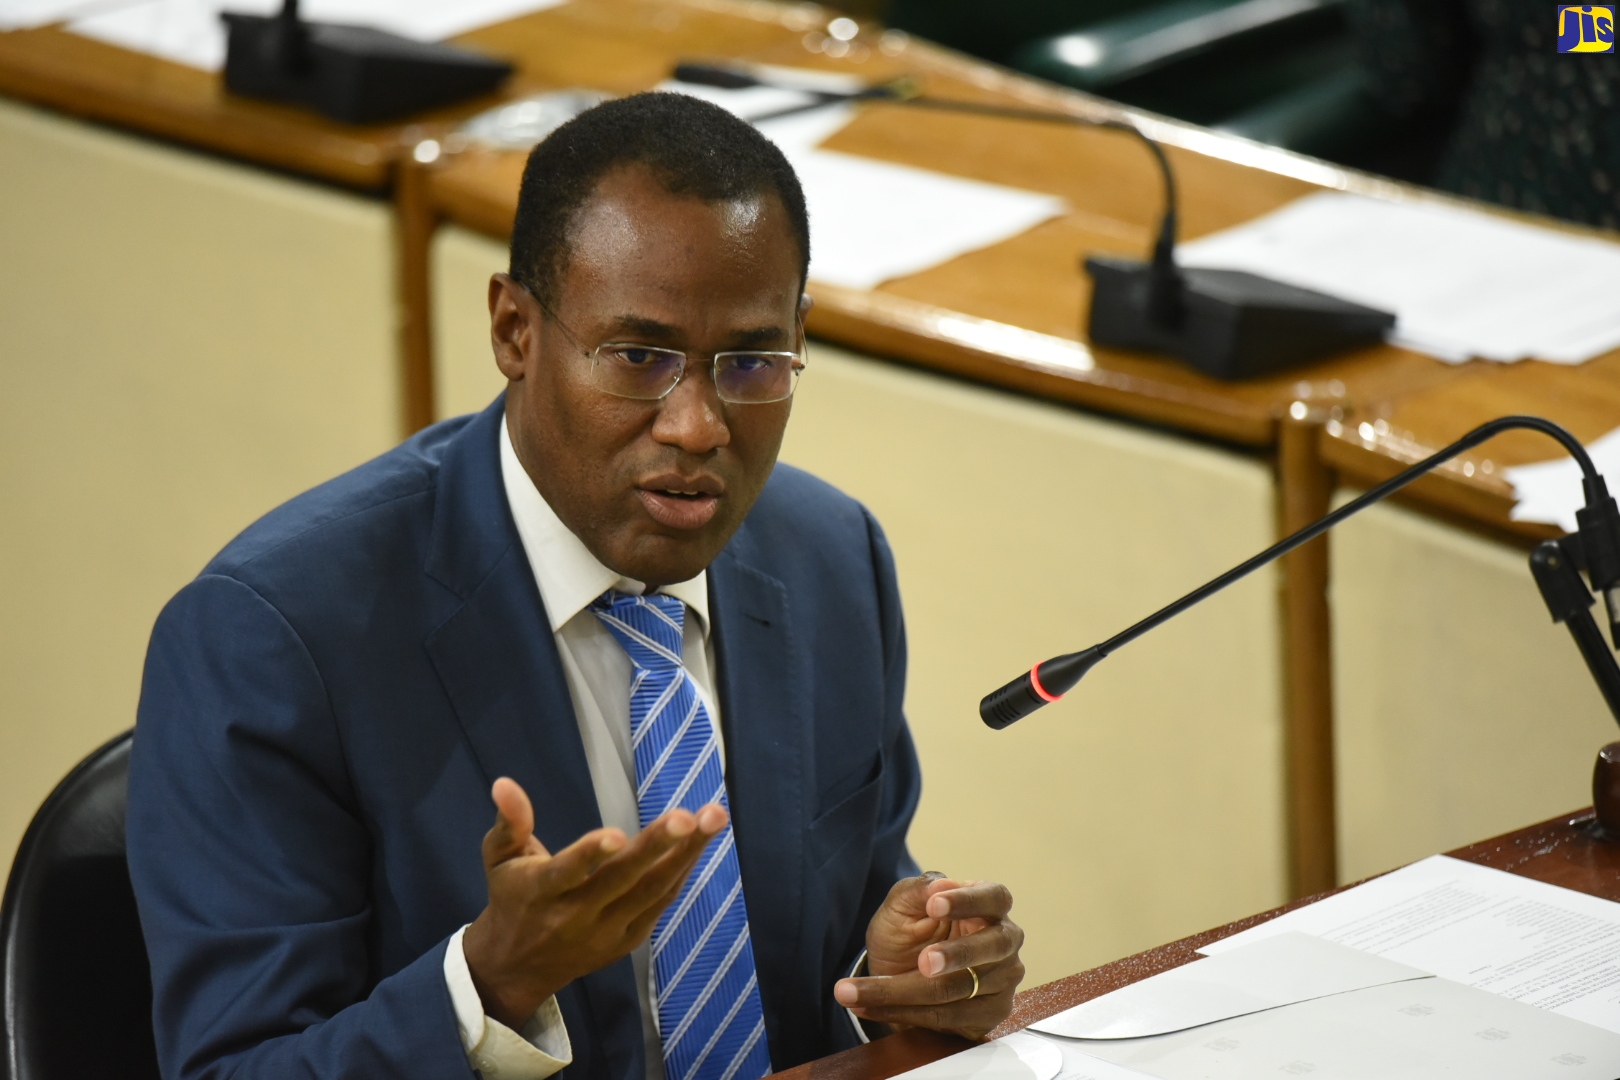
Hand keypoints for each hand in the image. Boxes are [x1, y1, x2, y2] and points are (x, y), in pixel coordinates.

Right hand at [463, 777, 726, 1028]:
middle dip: (658, 846)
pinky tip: (699, 843)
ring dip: (685, 854)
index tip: (618, 834)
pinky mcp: (627, 941)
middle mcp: (575, 916)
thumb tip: (504, 783)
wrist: (517, 967)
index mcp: (540, 892)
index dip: (590, 854)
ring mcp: (605, 933)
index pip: (566, 872)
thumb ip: (509, 821)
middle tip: (690, 816)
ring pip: (651, 892)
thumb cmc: (512, 897)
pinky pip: (660, 904)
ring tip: (712, 818)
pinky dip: (680, 873)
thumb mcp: (498, 858)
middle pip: (621, 880)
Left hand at [833, 873, 1024, 1039]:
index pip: (994, 897)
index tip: (934, 905)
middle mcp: (1005, 943)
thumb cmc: (908, 932)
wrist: (897, 975)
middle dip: (955, 955)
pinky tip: (866, 1006)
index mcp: (990, 906)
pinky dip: (902, 1013)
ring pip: (957, 989)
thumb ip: (917, 890)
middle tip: (924, 962)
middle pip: (992, 947)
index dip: (967, 902)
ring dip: (902, 992)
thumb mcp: (901, 906)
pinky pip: (946, 1018)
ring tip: (854, 991)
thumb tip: (938, 886)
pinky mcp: (988, 1016)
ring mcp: (1002, 982)